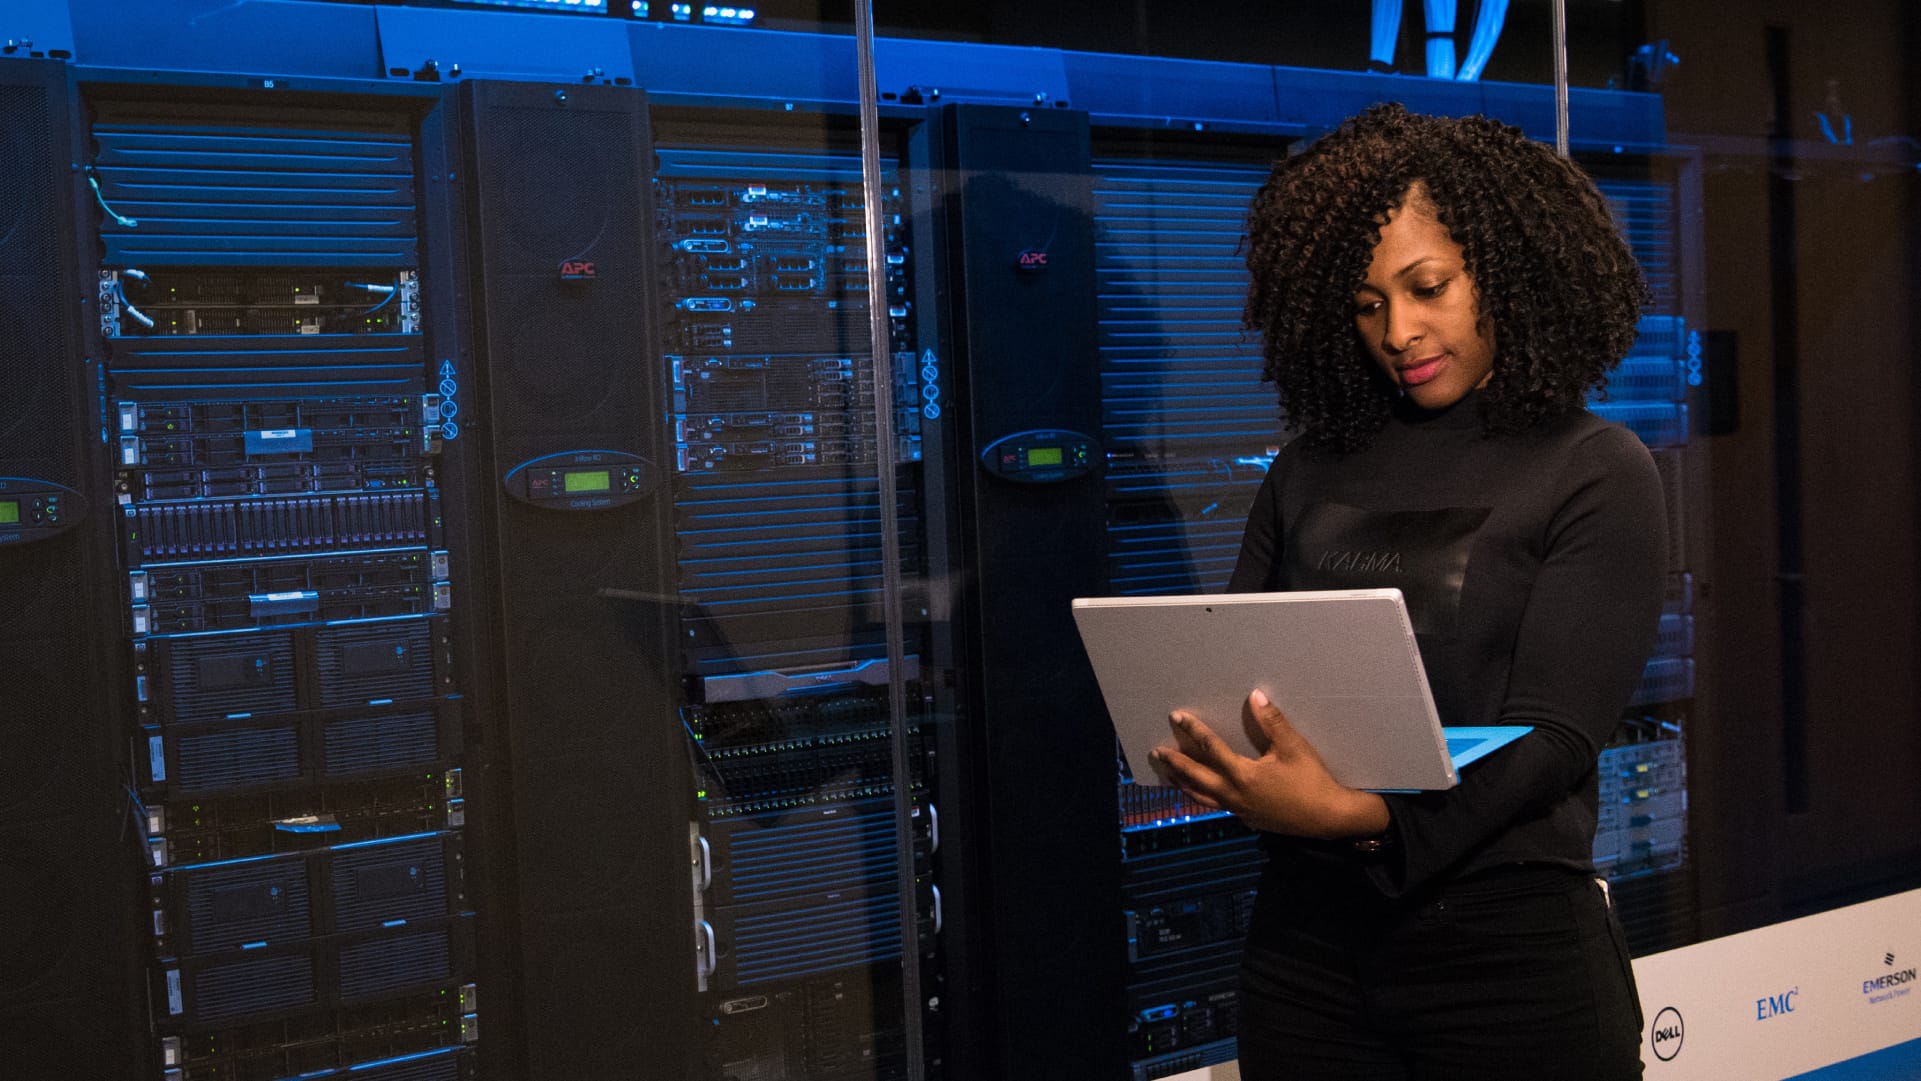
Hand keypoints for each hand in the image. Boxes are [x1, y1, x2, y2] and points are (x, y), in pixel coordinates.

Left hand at [1150, 689, 1389, 839]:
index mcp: (1244, 775)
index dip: (1193, 731)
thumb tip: (1255, 696)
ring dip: (1183, 783)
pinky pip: (1216, 805)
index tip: (1177, 717)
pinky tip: (1199, 792)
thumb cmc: (1312, 780)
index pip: (1211, 749)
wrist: (1328, 818)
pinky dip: (1201, 797)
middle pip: (1196, 777)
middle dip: (1175, 763)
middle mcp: (1235, 795)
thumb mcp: (1294, 747)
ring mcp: (1240, 809)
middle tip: (1156, 752)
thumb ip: (1272, 722)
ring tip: (1168, 774)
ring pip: (1202, 796)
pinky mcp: (1247, 818)